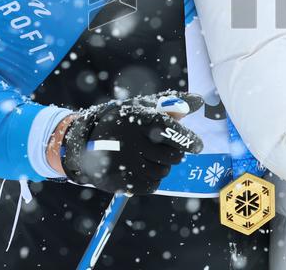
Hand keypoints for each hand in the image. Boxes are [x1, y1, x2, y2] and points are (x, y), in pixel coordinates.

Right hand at [60, 92, 203, 194]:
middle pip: (172, 156)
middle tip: (167, 149)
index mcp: (138, 118)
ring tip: (149, 156)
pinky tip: (141, 168)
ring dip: (163, 166)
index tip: (198, 146)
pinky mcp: (120, 181)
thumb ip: (172, 103)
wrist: (85, 141)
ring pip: (163, 171)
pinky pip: (152, 185)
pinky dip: (152, 179)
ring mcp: (124, 163)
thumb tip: (199, 101)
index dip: (188, 140)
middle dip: (175, 153)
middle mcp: (131, 140)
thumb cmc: (124, 120)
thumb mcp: (143, 106)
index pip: (171, 131)